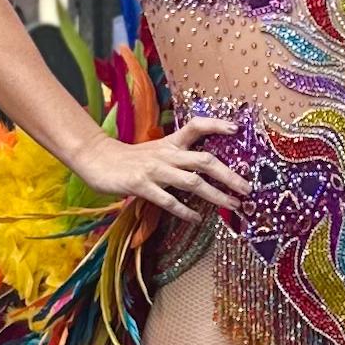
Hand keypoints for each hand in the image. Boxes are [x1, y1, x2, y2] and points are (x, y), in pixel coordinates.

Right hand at [74, 115, 246, 223]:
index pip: (197, 126)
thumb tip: (205, 169)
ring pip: (192, 182)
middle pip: (205, 160)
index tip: (237, 129)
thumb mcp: (157, 151)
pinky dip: (185, 211)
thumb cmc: (130, 159)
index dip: (217, 125)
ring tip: (232, 205)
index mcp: (171, 142)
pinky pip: (168, 200)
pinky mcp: (142, 186)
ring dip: (216, 194)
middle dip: (229, 174)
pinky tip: (197, 219)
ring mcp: (155, 170)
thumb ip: (179, 157)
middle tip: (247, 188)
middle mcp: (167, 154)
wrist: (97, 159)